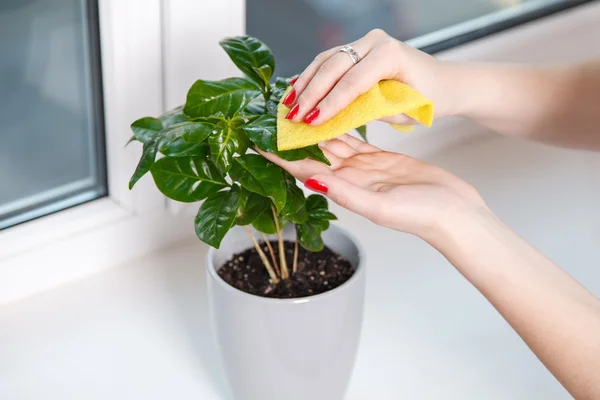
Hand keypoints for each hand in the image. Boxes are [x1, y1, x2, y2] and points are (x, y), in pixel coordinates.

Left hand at [261, 135, 487, 241]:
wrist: (454, 213)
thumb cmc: (422, 215)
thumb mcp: (381, 206)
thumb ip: (347, 193)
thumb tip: (311, 179)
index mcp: (345, 191)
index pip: (304, 171)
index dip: (280, 159)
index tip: (257, 144)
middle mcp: (350, 179)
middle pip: (313, 155)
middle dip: (292, 139)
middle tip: (271, 118)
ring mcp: (365, 168)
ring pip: (332, 143)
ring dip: (313, 129)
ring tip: (293, 112)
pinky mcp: (381, 159)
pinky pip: (355, 138)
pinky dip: (341, 125)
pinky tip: (329, 113)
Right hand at [281, 29, 454, 125]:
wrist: (443, 82)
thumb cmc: (428, 99)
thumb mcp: (402, 110)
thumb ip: (369, 110)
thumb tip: (334, 120)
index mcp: (391, 55)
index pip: (353, 81)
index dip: (330, 103)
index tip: (311, 122)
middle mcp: (376, 42)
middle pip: (334, 67)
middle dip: (311, 93)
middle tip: (292, 116)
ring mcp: (366, 42)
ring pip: (326, 60)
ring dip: (305, 83)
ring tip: (288, 105)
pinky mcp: (358, 48)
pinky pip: (330, 60)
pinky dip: (312, 76)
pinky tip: (296, 90)